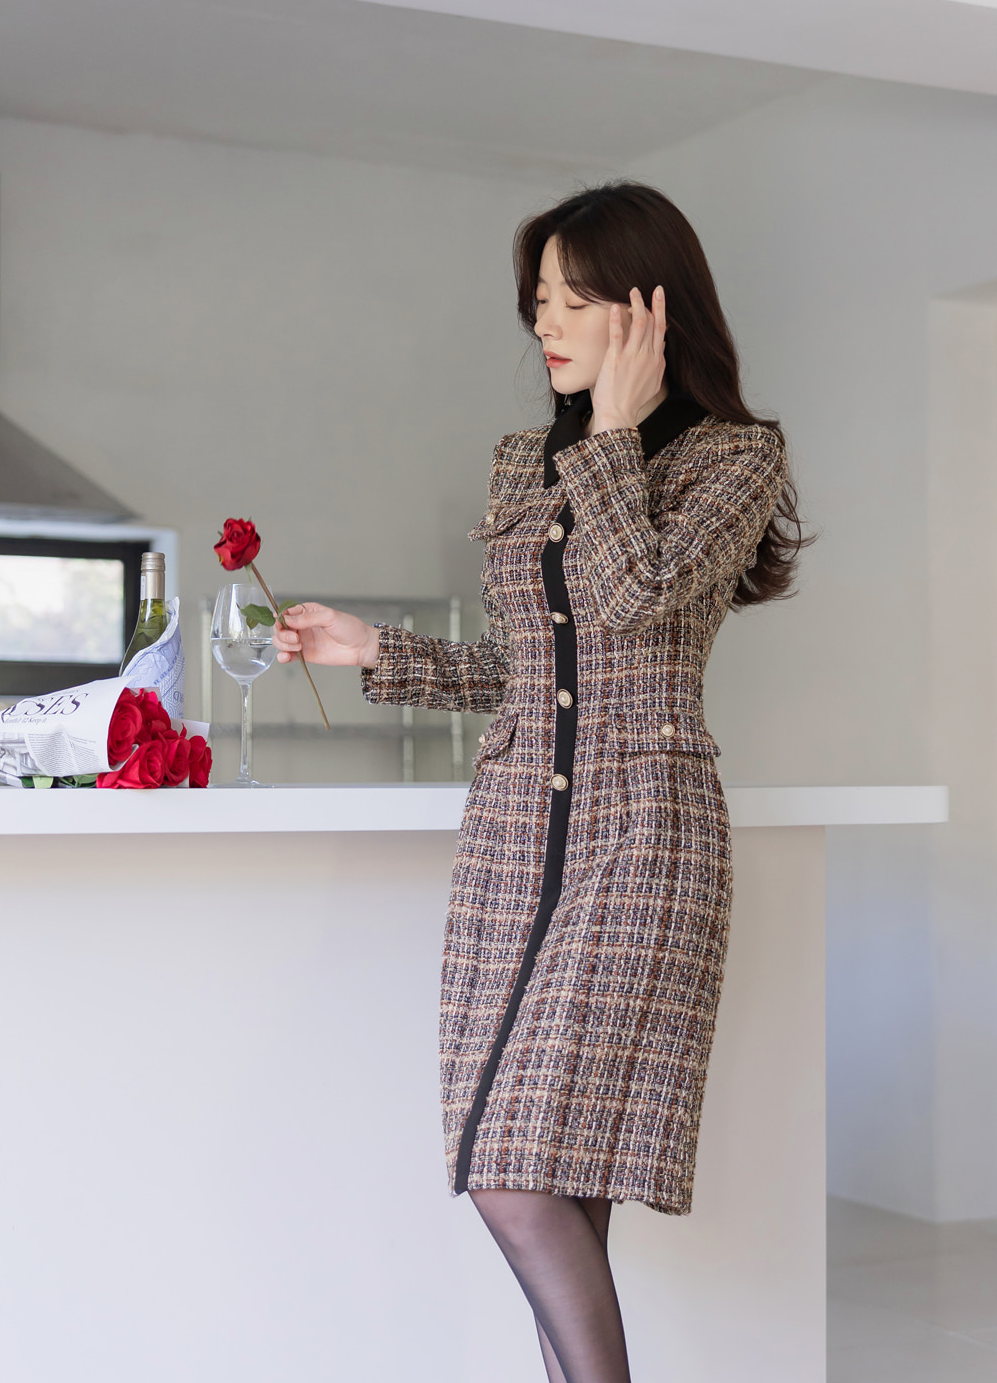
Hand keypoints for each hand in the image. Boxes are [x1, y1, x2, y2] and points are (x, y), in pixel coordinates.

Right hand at [272, 603, 379, 667]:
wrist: (361, 647)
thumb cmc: (350, 628)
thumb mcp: (329, 617)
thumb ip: (307, 618)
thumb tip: (287, 619)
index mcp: (307, 612)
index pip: (285, 612)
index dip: (280, 618)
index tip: (284, 623)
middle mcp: (302, 625)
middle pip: (280, 628)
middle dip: (282, 633)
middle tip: (296, 638)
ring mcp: (303, 640)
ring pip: (281, 641)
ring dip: (283, 644)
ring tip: (298, 646)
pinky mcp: (305, 654)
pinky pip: (288, 655)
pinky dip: (282, 657)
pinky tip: (285, 657)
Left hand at [590, 285, 666, 434]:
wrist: (619, 415)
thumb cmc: (632, 401)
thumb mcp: (652, 383)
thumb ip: (657, 364)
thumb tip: (660, 348)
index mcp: (657, 361)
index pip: (661, 331)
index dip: (660, 314)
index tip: (658, 300)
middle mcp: (648, 356)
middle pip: (655, 323)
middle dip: (656, 304)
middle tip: (655, 288)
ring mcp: (633, 356)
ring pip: (640, 323)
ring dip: (638, 305)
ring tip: (634, 291)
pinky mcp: (616, 359)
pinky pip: (618, 334)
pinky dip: (618, 319)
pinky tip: (616, 307)